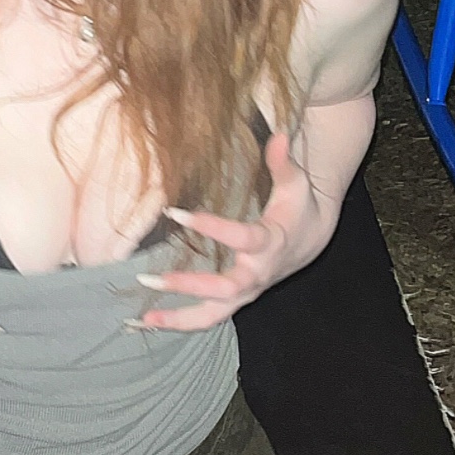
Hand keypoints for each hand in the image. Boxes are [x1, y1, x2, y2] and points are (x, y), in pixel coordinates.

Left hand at [131, 133, 336, 331]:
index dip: (210, 227)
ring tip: (144, 318)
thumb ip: (282, 162)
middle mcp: (256, 274)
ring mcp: (246, 291)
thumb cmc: (298, 207)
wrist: (310, 241)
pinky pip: (208, 317)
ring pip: (214, 315)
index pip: (240, 238)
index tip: (175, 213)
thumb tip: (280, 132)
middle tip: (153, 278)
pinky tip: (148, 323)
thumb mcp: (294, 183)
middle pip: (224, 290)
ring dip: (179, 319)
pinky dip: (180, 323)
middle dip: (189, 286)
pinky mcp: (236, 299)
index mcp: (269, 243)